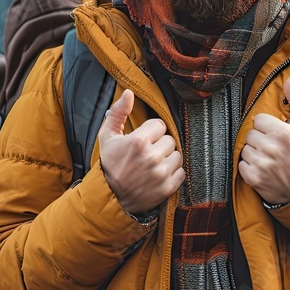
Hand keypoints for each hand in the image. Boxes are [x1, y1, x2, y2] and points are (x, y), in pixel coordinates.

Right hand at [98, 89, 184, 214]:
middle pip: (170, 140)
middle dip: (160, 145)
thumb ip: (118, 112)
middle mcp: (152, 157)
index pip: (160, 125)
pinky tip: (159, 174)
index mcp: (139, 141)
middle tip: (148, 153)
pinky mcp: (167, 188)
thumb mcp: (108, 136)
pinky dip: (173, 173)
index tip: (144, 140)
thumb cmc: (109, 165)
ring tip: (154, 164)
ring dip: (168, 158)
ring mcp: (161, 173)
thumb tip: (129, 93)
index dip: (152, 132)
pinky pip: (181, 172)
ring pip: (178, 155)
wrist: (109, 197)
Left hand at [239, 77, 289, 204]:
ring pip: (245, 149)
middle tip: (273, 148)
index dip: (267, 127)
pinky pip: (241, 165)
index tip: (276, 135)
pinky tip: (263, 169)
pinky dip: (250, 167)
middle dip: (260, 139)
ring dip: (254, 153)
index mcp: (283, 134)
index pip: (258, 120)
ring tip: (269, 159)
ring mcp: (261, 164)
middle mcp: (271, 148)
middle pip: (250, 134)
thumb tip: (289, 80)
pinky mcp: (254, 178)